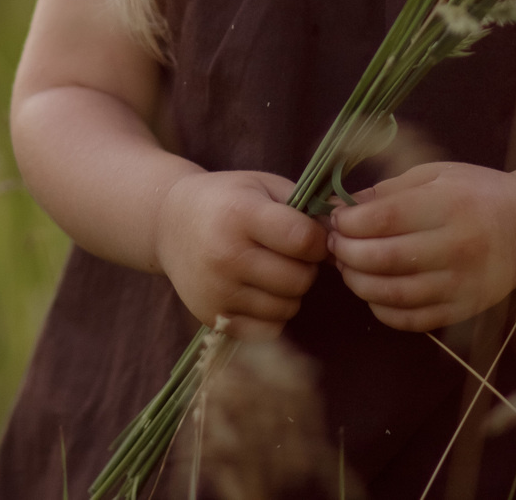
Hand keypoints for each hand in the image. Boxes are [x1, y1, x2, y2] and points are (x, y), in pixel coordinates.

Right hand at [153, 170, 329, 338]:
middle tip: (291, 255)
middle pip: (299, 279)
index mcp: (240, 214)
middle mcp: (225, 255)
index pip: (304, 240)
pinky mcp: (211, 316)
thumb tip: (346, 237)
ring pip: (287, 307)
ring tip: (273, 271)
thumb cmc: (227, 199)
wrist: (169, 222)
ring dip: (290, 292)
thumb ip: (306, 208)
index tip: (309, 235)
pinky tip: (260, 291)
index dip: (318, 240)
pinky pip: (267, 329)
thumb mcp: (262, 186)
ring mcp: (216, 290)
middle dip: (306, 267)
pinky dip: (272, 314)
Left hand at [326, 162, 515, 332]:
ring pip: (394, 294)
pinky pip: (412, 319)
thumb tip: (339, 208)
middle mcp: (457, 247)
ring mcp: (462, 284)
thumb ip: (386, 191)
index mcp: (448, 205)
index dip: (349, 222)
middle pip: (384, 259)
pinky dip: (382, 309)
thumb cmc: (475, 192)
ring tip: (348, 268)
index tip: (336, 220)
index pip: (384, 219)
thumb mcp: (434, 175)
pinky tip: (374, 292)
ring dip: (358, 283)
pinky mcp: (463, 310)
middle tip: (335, 245)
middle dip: (346, 253)